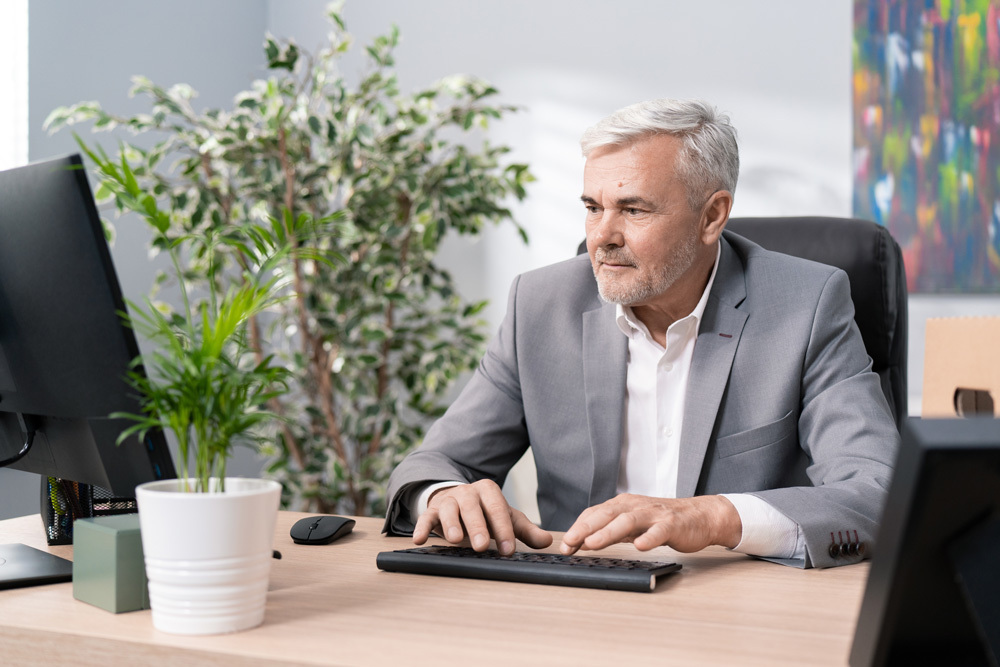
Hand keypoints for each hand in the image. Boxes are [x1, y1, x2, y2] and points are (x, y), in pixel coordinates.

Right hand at [413, 479, 552, 555]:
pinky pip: (426, 518)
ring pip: (449, 509)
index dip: (503, 529)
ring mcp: (449, 501)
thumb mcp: (505, 518)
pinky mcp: (432, 511)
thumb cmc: (485, 513)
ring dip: (451, 524)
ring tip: (455, 540)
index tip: (508, 550)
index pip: (498, 509)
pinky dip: (421, 527)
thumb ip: (525, 530)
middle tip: (482, 546)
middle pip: (472, 507)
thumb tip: (547, 541)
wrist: (458, 500)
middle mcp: (468, 493)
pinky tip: (419, 540)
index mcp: (489, 491)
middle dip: (478, 526)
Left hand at [559, 494, 741, 554]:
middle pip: (606, 514)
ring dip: (608, 532)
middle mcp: (635, 506)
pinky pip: (659, 531)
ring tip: (593, 544)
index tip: (565, 545)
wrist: (700, 516)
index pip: (595, 513)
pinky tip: (640, 546)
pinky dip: (648, 538)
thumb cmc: (662, 521)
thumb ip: (610, 531)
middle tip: (570, 542)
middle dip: (586, 528)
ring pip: (628, 521)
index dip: (578, 528)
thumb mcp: (632, 524)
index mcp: (623, 505)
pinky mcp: (672, 525)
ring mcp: (653, 515)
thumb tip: (583, 542)